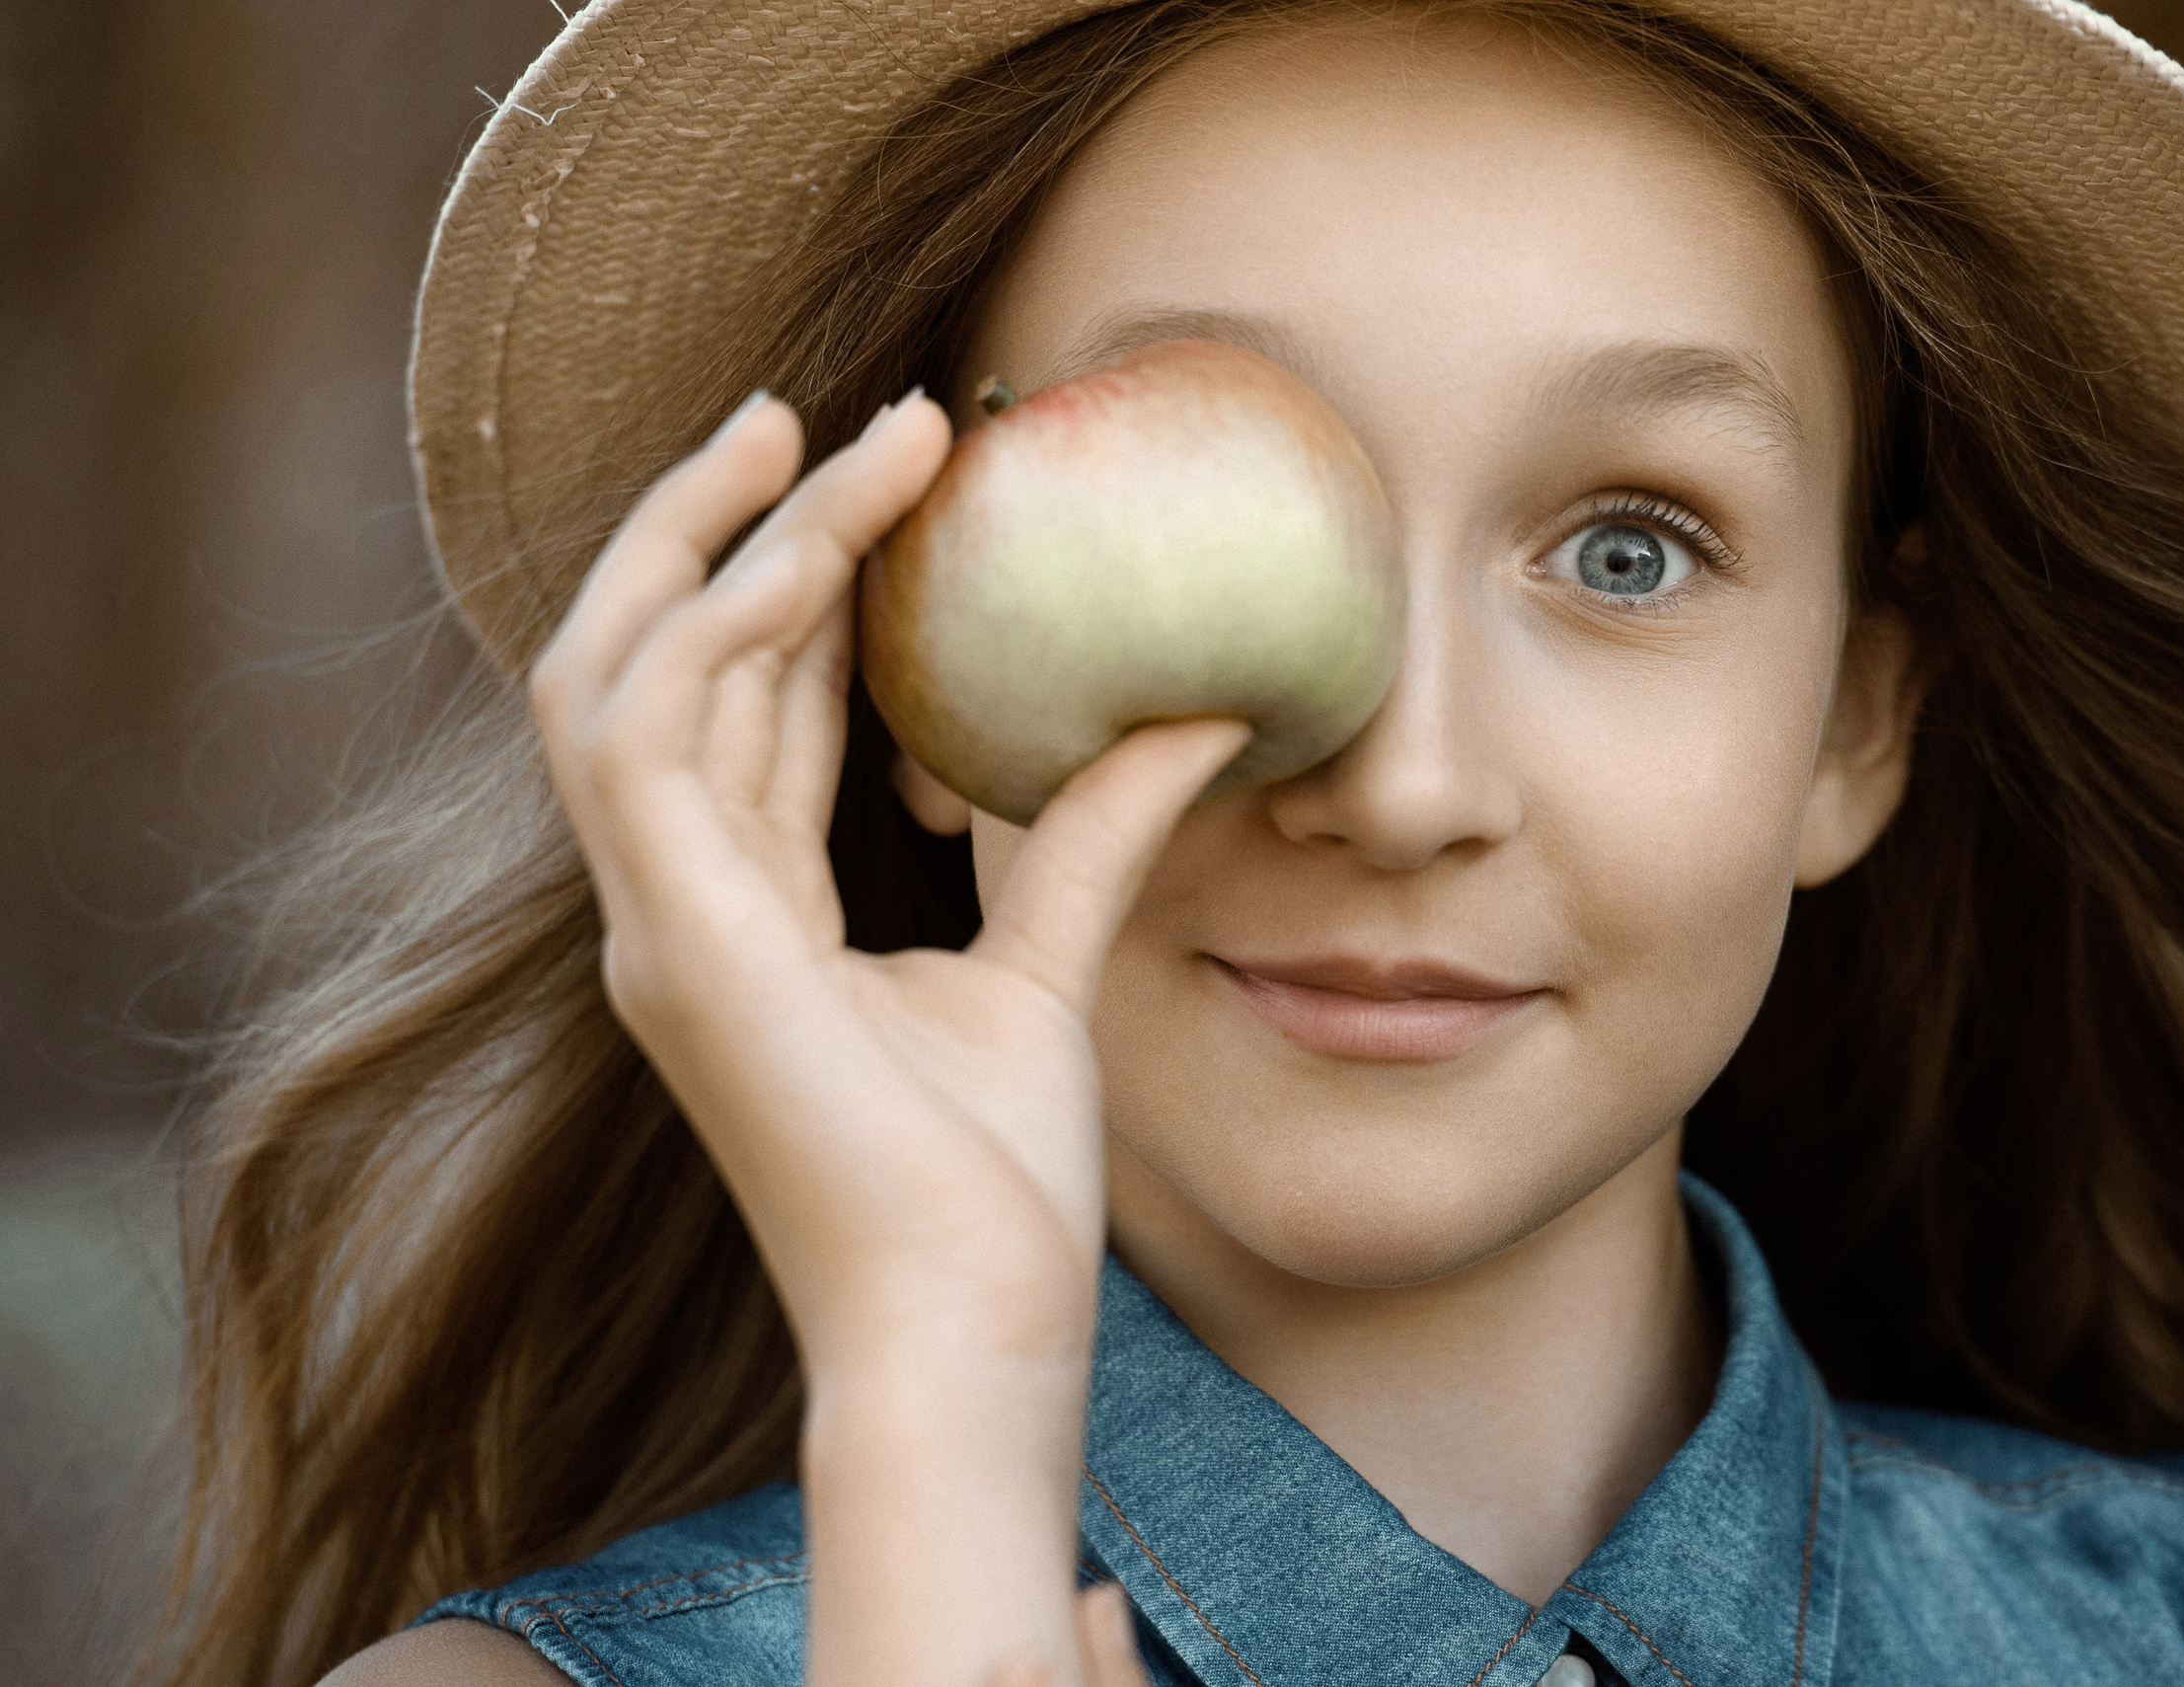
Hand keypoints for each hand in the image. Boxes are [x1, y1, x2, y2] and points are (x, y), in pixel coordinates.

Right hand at [527, 390, 1246, 1685]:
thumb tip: (1195, 715)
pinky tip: (819, 549)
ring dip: (717, 541)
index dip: (791, 586)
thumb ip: (1090, 835)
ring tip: (827, 433)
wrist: (972, 1325)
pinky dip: (720, 628)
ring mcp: (659, 927)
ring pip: (625, 671)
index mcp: (740, 919)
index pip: (738, 713)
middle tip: (817, 412)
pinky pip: (653, 737)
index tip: (884, 476)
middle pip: (655, 665)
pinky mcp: (681, 945)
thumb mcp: (1047, 966)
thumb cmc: (994, 1183)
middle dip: (722, 528)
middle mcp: (673, 909)